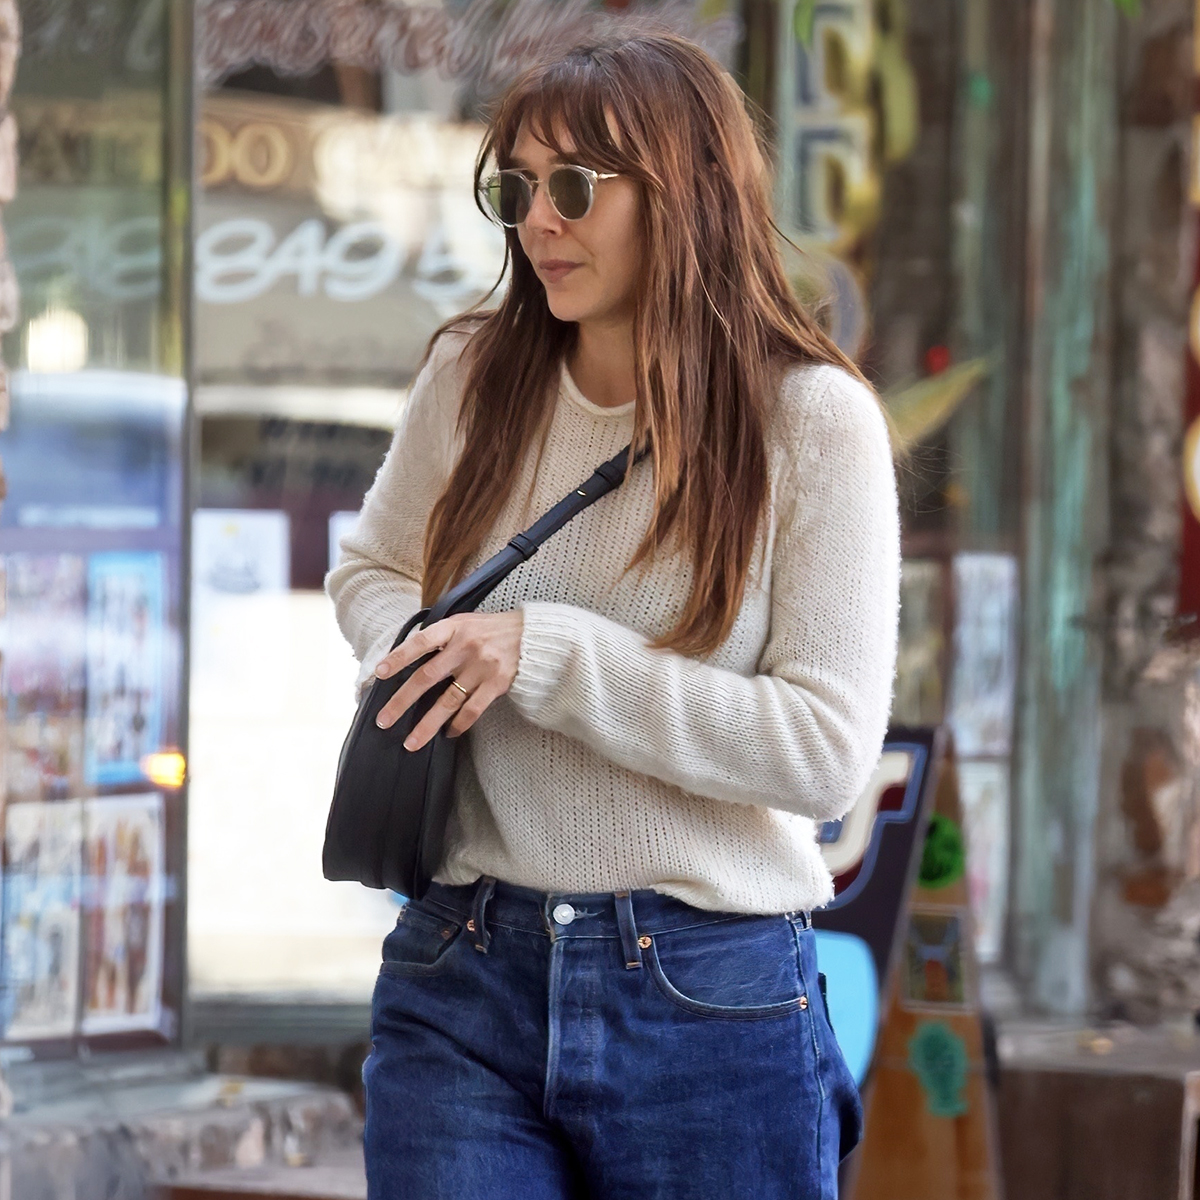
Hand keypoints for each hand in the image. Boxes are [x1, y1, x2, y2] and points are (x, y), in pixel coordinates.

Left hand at [372, 611, 523, 751]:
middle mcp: (465, 647)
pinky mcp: (497, 683)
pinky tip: (448, 733)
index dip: (399, 657)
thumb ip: (439, 637)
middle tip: (384, 721)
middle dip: (402, 701)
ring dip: (427, 725)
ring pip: (447, 701)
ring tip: (411, 743)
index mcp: (453, 628)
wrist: (532, 635)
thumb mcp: (463, 622)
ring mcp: (482, 666)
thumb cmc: (491, 630)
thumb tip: (406, 658)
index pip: (420, 642)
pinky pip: (472, 710)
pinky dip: (459, 724)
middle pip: (427, 677)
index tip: (379, 674)